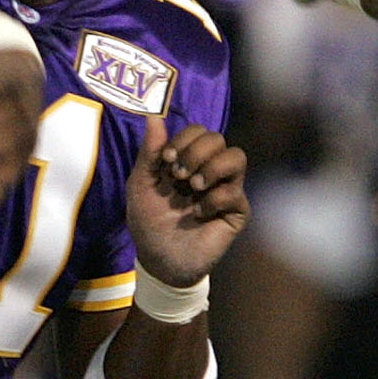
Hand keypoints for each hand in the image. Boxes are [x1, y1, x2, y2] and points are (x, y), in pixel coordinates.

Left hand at [127, 115, 248, 286]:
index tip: (166, 161)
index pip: (198, 131)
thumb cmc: (149, 223)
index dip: (183, 139)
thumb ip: (149, 152)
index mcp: (188, 160)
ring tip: (193, 187)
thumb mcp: (141, 185)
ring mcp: (226, 189)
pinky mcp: (236, 211)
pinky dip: (212, 200)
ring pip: (237, 156)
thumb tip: (153, 117)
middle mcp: (210, 170)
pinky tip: (198, 214)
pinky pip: (234, 192)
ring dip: (211, 168)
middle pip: (217, 138)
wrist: (158, 261)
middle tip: (178, 176)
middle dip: (195, 153)